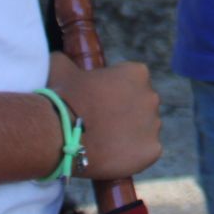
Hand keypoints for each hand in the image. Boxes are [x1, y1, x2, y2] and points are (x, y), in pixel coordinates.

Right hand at [48, 53, 161, 181]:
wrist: (59, 134)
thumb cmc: (61, 99)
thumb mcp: (61, 68)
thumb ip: (67, 60)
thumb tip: (60, 57)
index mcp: (137, 73)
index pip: (133, 82)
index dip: (116, 94)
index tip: (100, 103)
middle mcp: (151, 96)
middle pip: (142, 106)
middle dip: (126, 114)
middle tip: (102, 125)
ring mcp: (154, 125)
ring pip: (145, 130)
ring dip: (130, 135)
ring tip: (105, 143)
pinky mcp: (152, 150)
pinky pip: (146, 152)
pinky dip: (134, 155)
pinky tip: (113, 156)